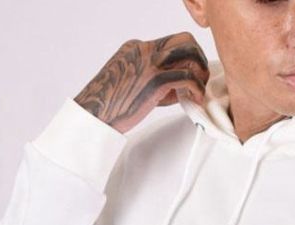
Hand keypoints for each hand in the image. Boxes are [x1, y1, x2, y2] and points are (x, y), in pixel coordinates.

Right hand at [74, 31, 209, 133]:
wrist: (94, 113)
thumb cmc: (110, 105)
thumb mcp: (131, 84)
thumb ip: (154, 81)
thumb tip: (178, 90)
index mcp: (136, 48)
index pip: (170, 43)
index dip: (184, 61)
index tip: (185, 81)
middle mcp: (144, 49)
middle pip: (185, 39)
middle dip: (199, 58)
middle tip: (200, 80)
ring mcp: (150, 63)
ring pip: (190, 52)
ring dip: (200, 70)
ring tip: (199, 90)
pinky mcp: (155, 81)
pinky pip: (187, 77)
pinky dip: (196, 88)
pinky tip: (195, 100)